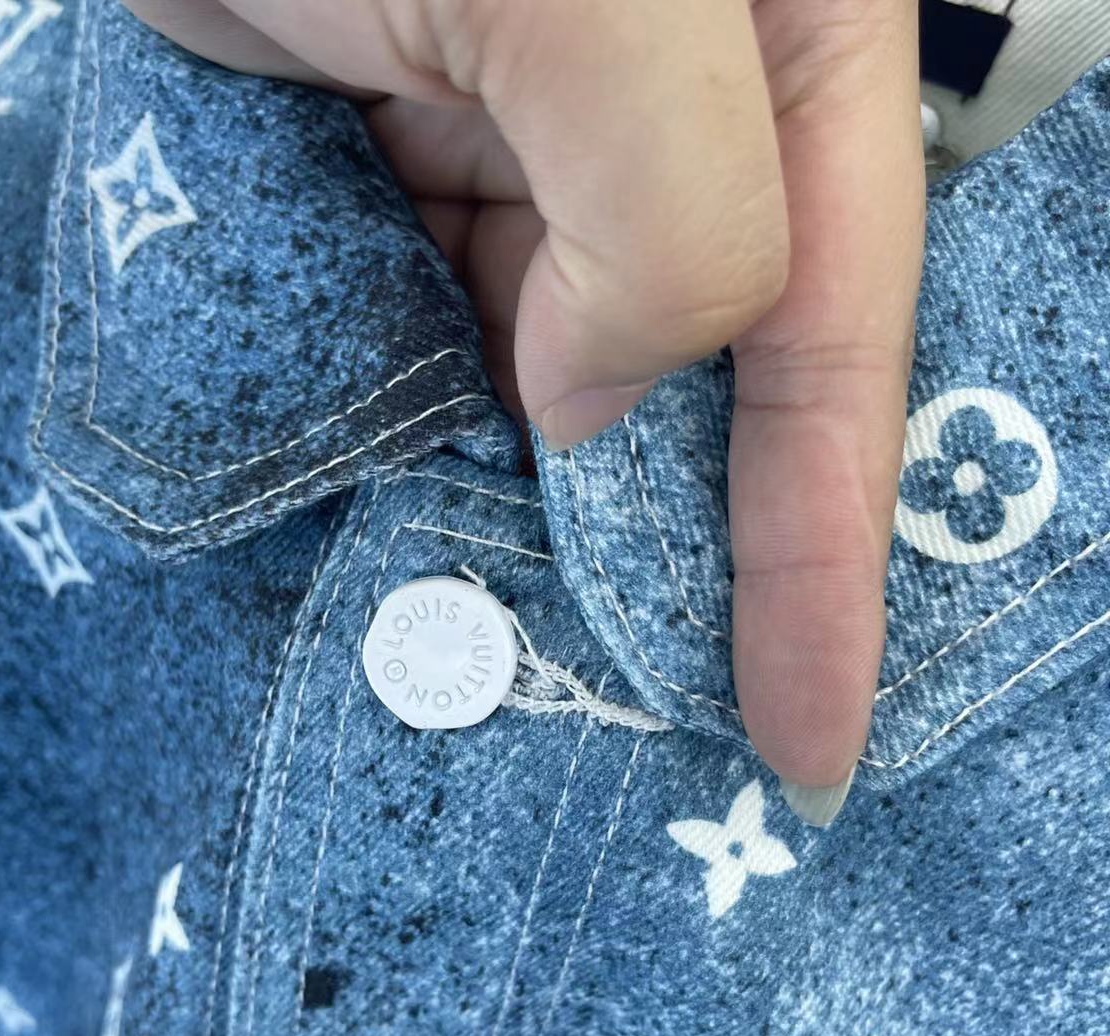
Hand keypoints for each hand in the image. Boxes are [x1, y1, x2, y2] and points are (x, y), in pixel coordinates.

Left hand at [125, 0, 924, 822]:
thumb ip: (675, 216)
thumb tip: (609, 406)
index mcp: (790, 49)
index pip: (836, 344)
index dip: (826, 557)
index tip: (812, 737)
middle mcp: (688, 118)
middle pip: (725, 387)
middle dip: (705, 556)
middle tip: (697, 731)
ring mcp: (548, 156)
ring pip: (586, 383)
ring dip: (560, 508)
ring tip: (547, 637)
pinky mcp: (428, 182)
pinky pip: (466, 350)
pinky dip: (458, 441)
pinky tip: (440, 511)